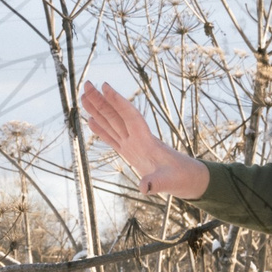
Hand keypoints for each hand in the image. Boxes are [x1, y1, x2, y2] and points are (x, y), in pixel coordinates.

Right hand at [78, 80, 208, 198]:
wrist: (187, 179)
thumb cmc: (181, 178)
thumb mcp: (170, 182)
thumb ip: (157, 183)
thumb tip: (145, 188)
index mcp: (146, 141)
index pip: (129, 116)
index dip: (117, 102)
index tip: (105, 86)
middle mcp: (137, 139)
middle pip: (116, 116)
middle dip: (101, 100)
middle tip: (87, 84)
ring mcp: (132, 145)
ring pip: (112, 124)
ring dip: (98, 111)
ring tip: (84, 96)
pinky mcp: (130, 152)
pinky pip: (112, 138)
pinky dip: (101, 130)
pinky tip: (91, 121)